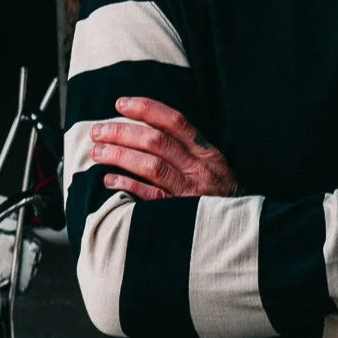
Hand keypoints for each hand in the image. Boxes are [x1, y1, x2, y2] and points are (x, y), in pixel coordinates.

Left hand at [89, 97, 239, 200]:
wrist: (239, 233)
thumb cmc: (219, 198)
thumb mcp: (212, 169)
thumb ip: (187, 151)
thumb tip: (144, 132)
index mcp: (206, 153)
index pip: (175, 122)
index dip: (146, 109)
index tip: (120, 104)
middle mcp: (200, 169)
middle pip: (157, 142)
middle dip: (123, 132)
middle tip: (98, 131)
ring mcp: (191, 192)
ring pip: (152, 166)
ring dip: (120, 156)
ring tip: (97, 152)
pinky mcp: (181, 215)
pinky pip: (152, 197)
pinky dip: (129, 185)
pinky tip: (109, 180)